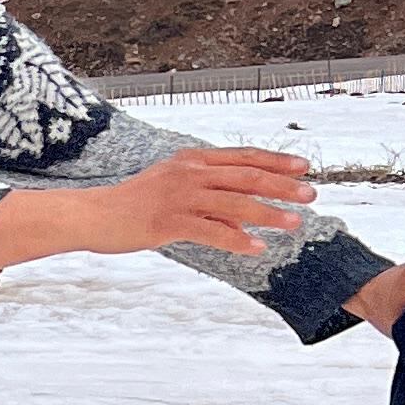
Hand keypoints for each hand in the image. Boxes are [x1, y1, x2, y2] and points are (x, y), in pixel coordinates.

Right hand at [97, 145, 318, 257]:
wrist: (93, 215)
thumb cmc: (131, 204)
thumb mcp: (170, 185)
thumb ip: (203, 189)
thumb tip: (236, 204)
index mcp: (192, 159)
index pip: (243, 157)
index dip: (276, 161)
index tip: (303, 168)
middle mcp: (189, 173)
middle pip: (247, 176)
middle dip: (283, 187)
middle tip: (311, 196)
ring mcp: (179, 197)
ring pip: (235, 204)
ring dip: (269, 214)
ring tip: (294, 224)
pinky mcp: (168, 222)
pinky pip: (211, 232)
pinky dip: (237, 240)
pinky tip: (256, 248)